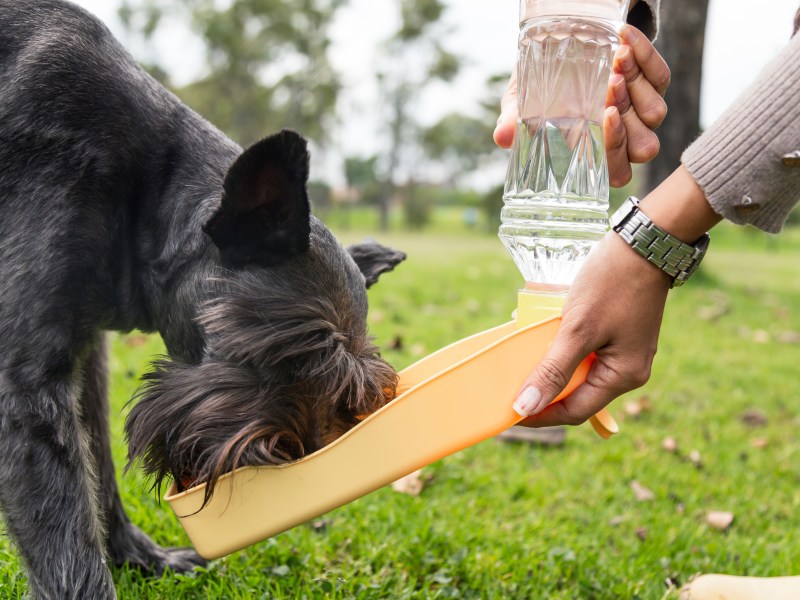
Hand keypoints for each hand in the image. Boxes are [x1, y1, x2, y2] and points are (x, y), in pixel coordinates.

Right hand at [494, 25, 669, 187]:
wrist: (562, 46)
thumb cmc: (541, 86)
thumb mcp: (523, 100)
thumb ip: (515, 119)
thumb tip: (502, 137)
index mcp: (595, 153)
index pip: (617, 171)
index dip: (616, 151)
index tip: (605, 118)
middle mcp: (624, 138)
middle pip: (643, 147)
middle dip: (628, 117)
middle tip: (609, 84)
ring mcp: (642, 113)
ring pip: (654, 112)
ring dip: (636, 85)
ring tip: (614, 58)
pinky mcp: (655, 83)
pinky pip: (660, 76)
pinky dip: (644, 55)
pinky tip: (623, 38)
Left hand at [511, 232, 670, 426]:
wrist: (643, 242)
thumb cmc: (613, 283)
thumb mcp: (577, 330)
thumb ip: (552, 370)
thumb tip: (526, 407)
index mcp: (623, 376)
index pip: (574, 411)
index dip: (540, 415)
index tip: (508, 413)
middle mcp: (627, 370)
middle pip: (576, 394)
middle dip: (543, 390)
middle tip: (509, 385)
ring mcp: (623, 351)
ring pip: (578, 372)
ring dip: (549, 367)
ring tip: (520, 360)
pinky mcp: (615, 333)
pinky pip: (583, 352)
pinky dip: (560, 349)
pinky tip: (539, 337)